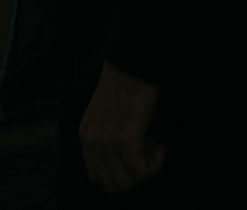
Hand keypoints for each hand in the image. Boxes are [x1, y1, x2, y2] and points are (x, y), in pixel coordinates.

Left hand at [79, 58, 166, 193]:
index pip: (96, 177)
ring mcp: (107, 143)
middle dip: (133, 177)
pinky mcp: (125, 140)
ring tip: (152, 147)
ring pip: (127, 182)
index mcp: (86, 135)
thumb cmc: (125, 82)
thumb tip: (129, 158)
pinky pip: (141, 170)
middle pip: (112, 184)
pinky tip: (160, 147)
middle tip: (145, 154)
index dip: (119, 173)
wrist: (131, 62)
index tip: (133, 156)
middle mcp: (92, 142)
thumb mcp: (105, 113)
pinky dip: (155, 164)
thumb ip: (107, 136)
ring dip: (144, 171)